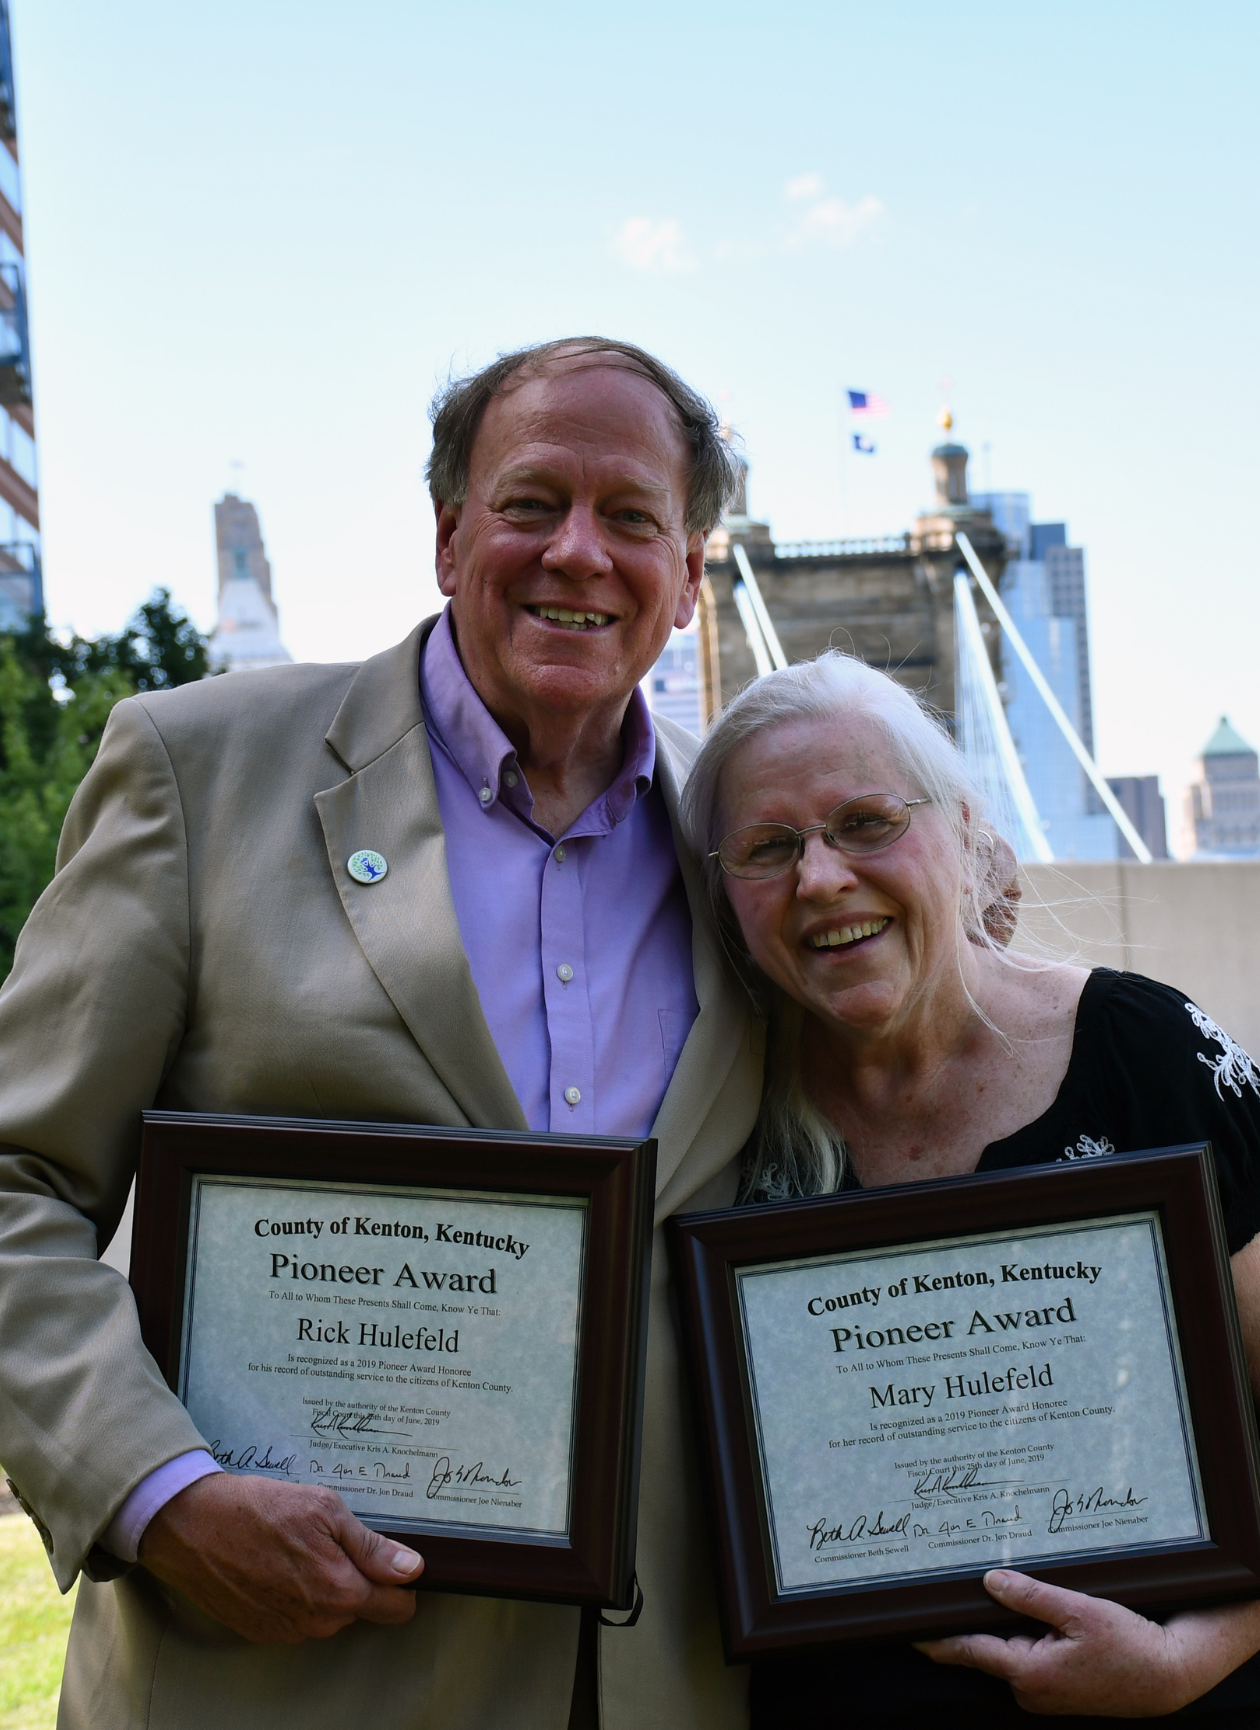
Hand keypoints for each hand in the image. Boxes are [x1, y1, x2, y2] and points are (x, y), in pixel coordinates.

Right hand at [138, 1472, 423, 1642]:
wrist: (193, 1526)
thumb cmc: (258, 1510)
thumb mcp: (324, 1510)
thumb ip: (372, 1547)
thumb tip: (411, 1569)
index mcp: (341, 1591)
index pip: (397, 1607)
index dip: (401, 1582)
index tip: (392, 1561)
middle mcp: (317, 1621)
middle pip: (362, 1607)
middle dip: (358, 1579)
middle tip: (332, 1539)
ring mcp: (287, 1630)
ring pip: (329, 1613)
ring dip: (326, 1587)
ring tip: (300, 1547)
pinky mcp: (261, 1631)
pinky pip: (298, 1618)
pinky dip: (297, 1595)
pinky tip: (279, 1565)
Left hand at [918, 1569, 1259, 1716]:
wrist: (1167, 1676)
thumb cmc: (1129, 1645)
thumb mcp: (1079, 1610)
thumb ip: (1031, 1596)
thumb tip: (990, 1582)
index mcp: (1030, 1671)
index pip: (971, 1651)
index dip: (940, 1641)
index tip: (910, 1635)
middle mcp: (1031, 1689)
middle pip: (991, 1645)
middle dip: (986, 1617)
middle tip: (982, 1584)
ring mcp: (1044, 1693)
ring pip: (1012, 1649)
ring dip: (1014, 1625)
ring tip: (1032, 1599)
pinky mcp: (1057, 1689)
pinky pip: (1031, 1656)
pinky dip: (1031, 1636)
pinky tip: (1050, 1617)